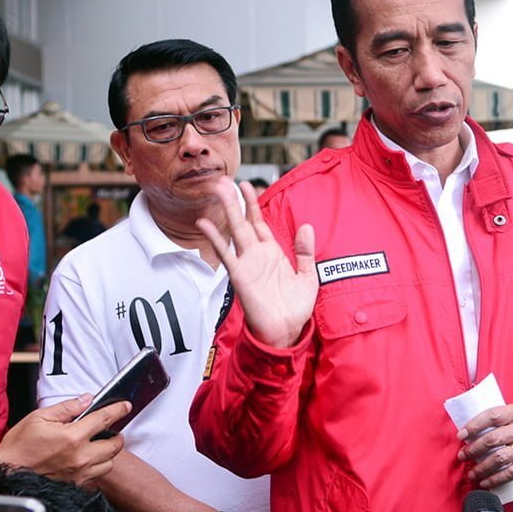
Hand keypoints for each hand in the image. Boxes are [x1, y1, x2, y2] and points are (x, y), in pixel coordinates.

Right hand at [0, 395, 128, 483]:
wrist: (7, 473)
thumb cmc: (19, 447)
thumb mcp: (39, 417)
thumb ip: (66, 408)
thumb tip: (86, 399)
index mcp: (72, 437)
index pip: (104, 419)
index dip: (118, 410)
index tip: (125, 406)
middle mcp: (80, 457)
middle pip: (115, 445)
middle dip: (116, 435)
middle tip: (109, 430)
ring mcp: (80, 473)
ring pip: (109, 463)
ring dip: (108, 453)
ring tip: (97, 446)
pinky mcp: (76, 485)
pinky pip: (97, 477)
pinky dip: (97, 467)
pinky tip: (87, 460)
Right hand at [196, 178, 316, 348]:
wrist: (286, 332)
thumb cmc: (295, 309)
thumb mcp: (308, 276)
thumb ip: (306, 252)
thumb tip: (306, 227)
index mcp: (273, 253)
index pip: (259, 222)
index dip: (253, 204)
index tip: (247, 185)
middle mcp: (257, 255)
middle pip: (243, 221)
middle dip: (234, 200)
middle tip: (223, 179)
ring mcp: (247, 263)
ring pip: (234, 230)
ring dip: (226, 210)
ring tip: (216, 189)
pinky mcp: (240, 275)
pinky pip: (226, 253)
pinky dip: (215, 237)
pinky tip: (204, 223)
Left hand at [458, 404, 512, 487]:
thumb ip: (497, 417)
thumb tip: (467, 430)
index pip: (492, 416)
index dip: (474, 425)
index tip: (461, 435)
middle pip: (494, 439)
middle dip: (474, 449)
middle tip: (462, 456)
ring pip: (500, 458)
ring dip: (481, 467)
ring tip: (471, 473)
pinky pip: (510, 473)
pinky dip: (495, 479)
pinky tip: (484, 482)